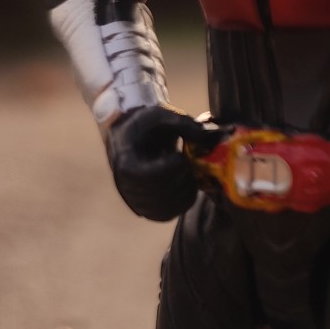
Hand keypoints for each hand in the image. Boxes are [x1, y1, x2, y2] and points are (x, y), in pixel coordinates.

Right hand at [107, 105, 208, 220]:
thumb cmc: (146, 124)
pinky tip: (186, 181)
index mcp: (125, 162)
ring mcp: (135, 200)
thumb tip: (204, 135)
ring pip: (167, 207)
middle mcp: (126, 187)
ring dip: (185, 189)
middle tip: (187, 162)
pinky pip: (168, 214)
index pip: (147, 176)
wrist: (133, 137)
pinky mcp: (147, 208)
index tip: (178, 155)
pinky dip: (183, 200)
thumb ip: (182, 123)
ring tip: (186, 170)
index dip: (169, 168)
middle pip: (161, 193)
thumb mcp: (160, 114)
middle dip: (182, 177)